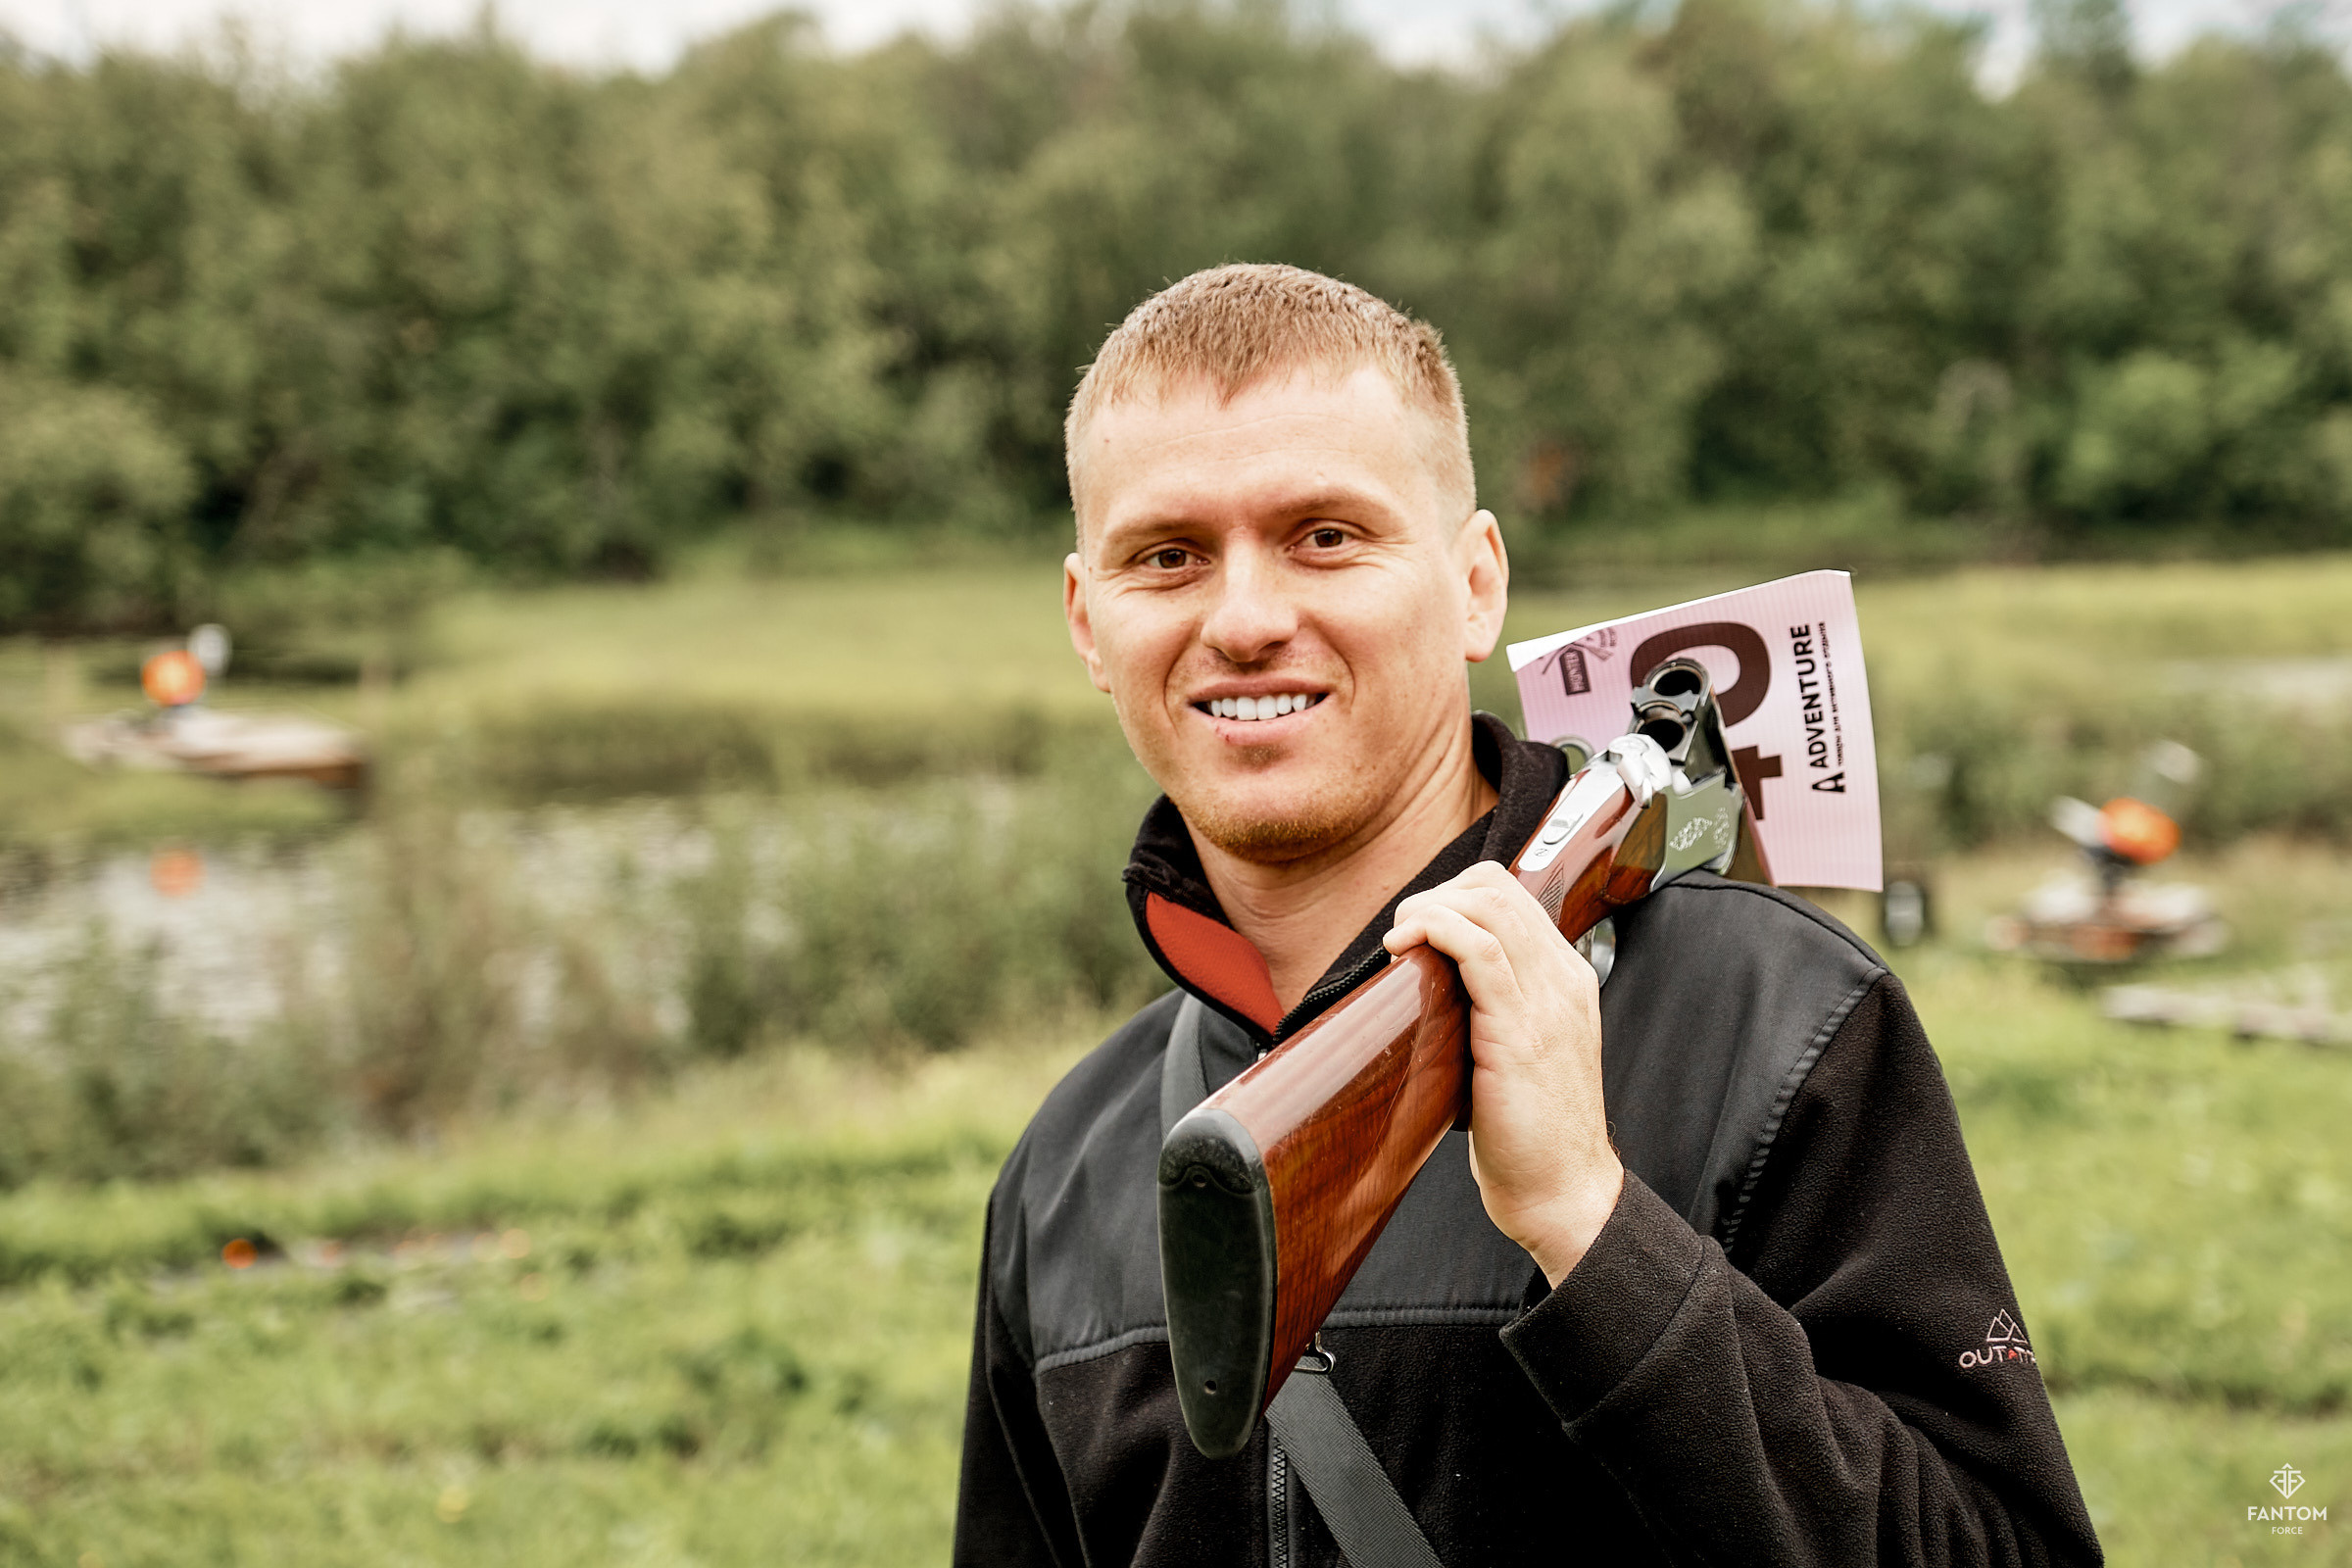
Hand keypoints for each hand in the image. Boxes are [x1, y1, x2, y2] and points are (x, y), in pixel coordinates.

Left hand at [1385, 862, 1622, 1285]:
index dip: (1453, 895)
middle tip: (1401, 930)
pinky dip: (1435, 931)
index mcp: (1565, 979)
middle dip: (1436, 894)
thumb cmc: (1529, 1131)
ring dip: (1428, 908)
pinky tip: (1404, 947)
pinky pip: (1479, 950)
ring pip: (1487, 907)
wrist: (1562, 1190)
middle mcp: (1563, 979)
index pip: (1510, 896)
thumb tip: (1430, 981)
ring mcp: (1547, 1001)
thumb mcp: (1515, 1050)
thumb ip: (1488, 1009)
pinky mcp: (1520, 1030)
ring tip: (1397, 936)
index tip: (1417, 925)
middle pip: (1496, 888)